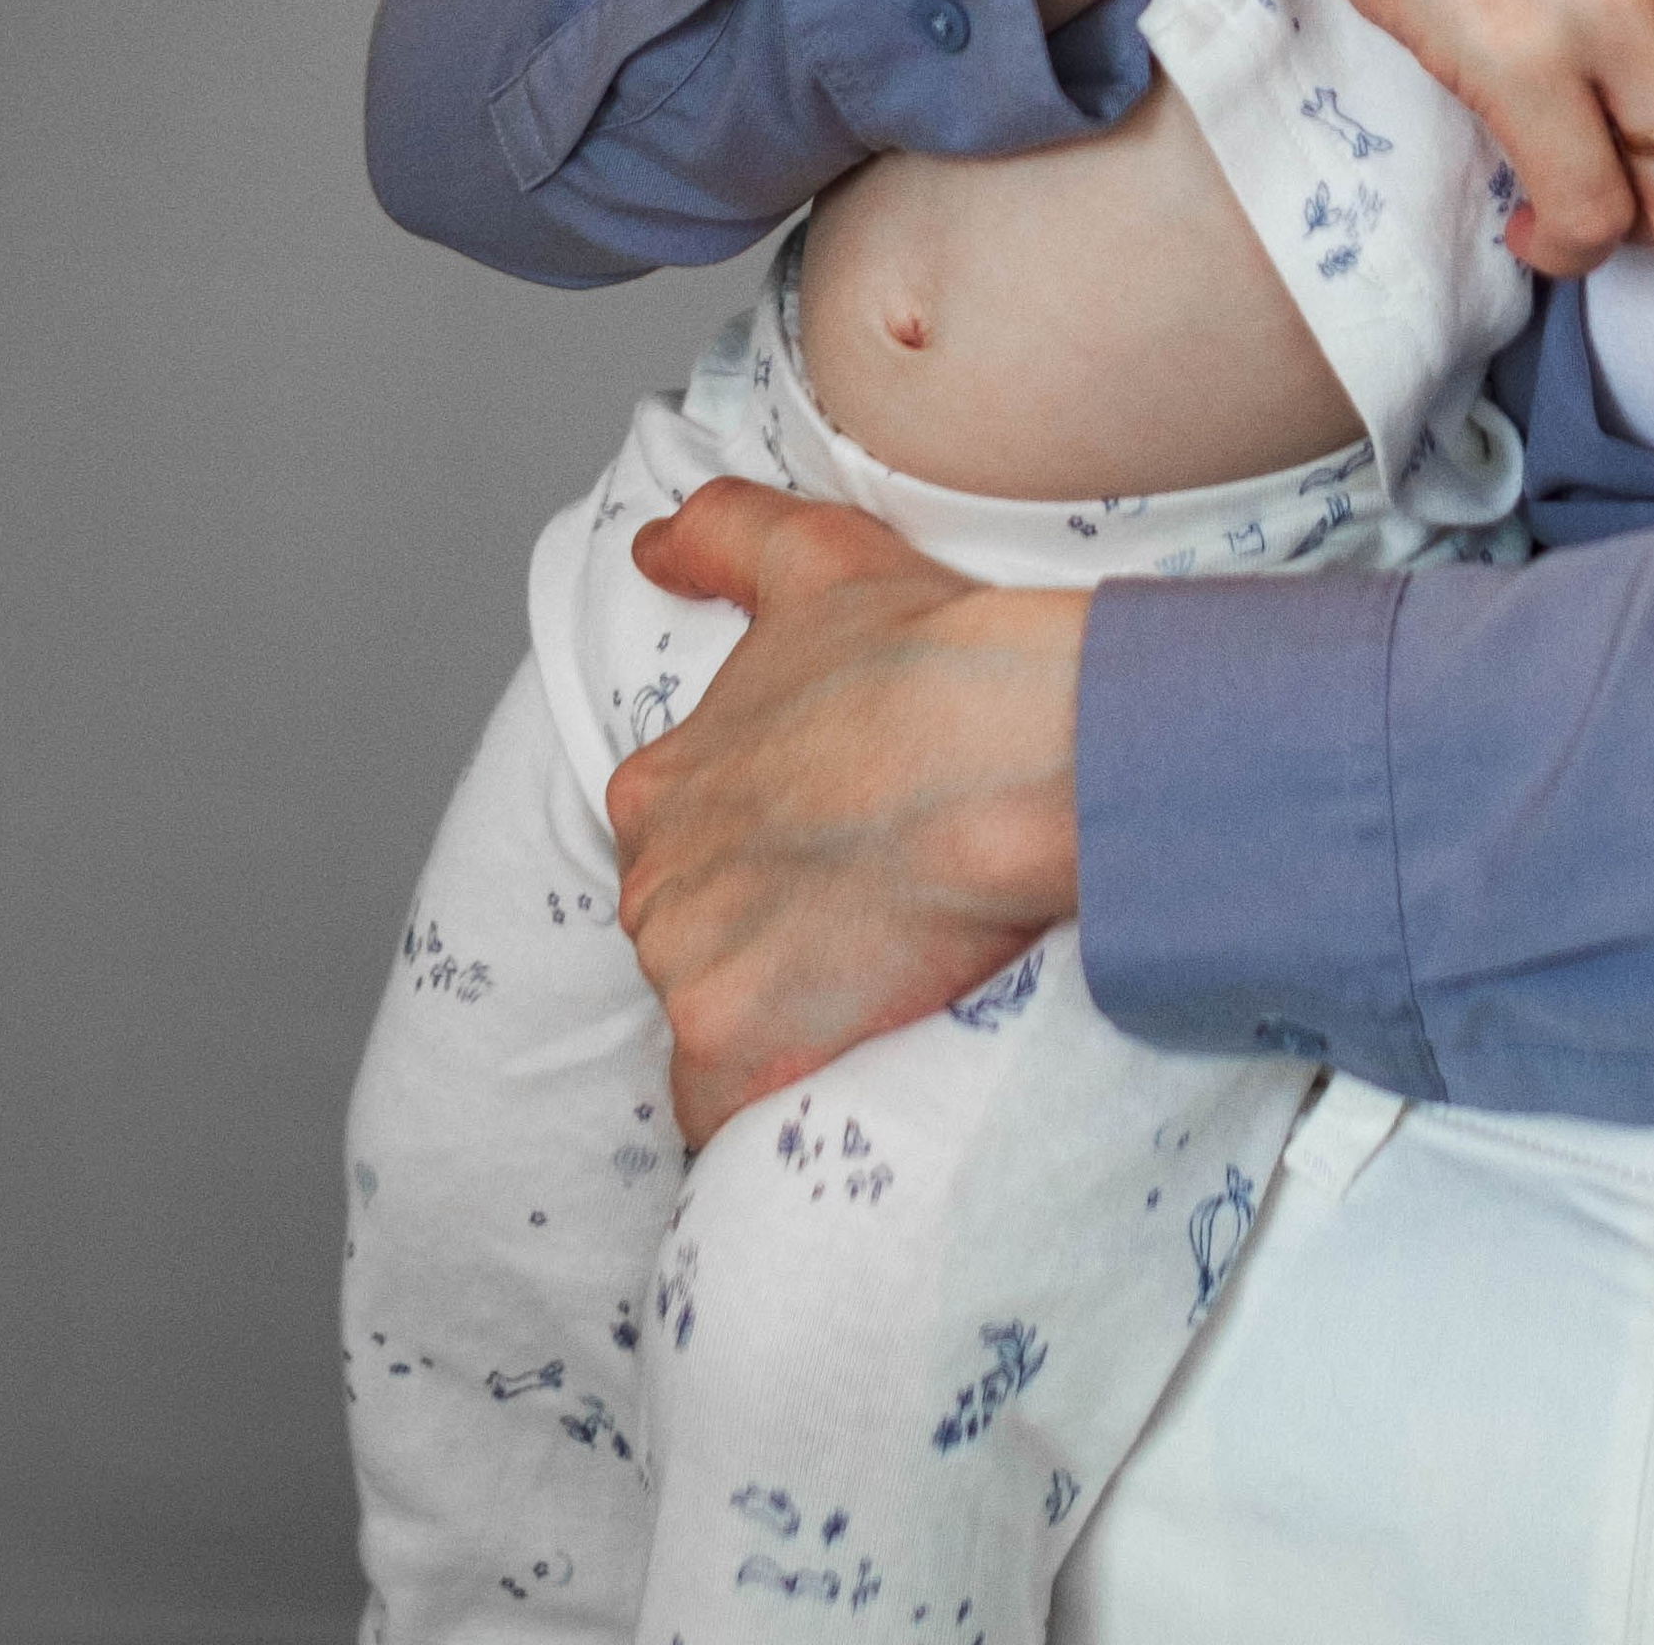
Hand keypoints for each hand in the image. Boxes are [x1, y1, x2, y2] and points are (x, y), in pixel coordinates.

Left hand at [608, 481, 1084, 1141]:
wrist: (1003, 747)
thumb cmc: (926, 653)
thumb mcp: (815, 557)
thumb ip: (722, 536)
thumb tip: (650, 546)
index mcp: (661, 787)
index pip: (682, 858)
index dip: (761, 867)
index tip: (833, 864)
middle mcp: (654, 882)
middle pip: (694, 948)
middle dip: (764, 950)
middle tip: (869, 932)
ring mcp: (689, 971)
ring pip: (717, 1029)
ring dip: (782, 1027)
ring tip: (882, 997)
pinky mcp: (737, 1052)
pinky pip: (730, 1117)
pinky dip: (774, 1106)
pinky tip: (843, 1078)